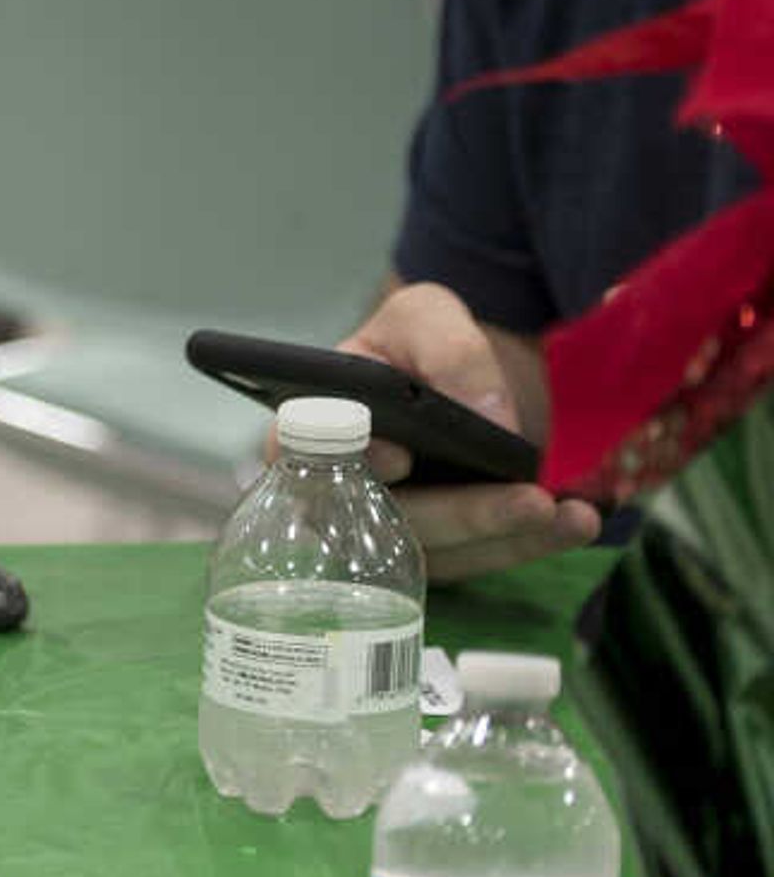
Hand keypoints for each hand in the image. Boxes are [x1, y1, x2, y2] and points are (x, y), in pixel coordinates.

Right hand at [338, 283, 599, 580]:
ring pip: (439, 552)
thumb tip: (486, 415)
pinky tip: (578, 522)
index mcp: (312, 428)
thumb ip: (447, 350)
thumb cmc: (419, 342)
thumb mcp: (427, 317)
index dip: (343, 465)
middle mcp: (340, 491)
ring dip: (510, 539)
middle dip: (462, 514)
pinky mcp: (439, 548)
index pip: (299, 458)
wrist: (461, 374)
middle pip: (386, 520)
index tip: (398, 457)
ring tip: (576, 517)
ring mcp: (389, 529)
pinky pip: (479, 558)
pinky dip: (531, 544)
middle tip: (529, 501)